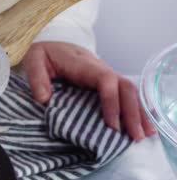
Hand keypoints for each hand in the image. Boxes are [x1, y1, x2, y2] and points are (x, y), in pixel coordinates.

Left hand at [23, 41, 155, 140]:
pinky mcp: (106, 83)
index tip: (111, 124)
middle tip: (135, 136)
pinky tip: (141, 126)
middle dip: (132, 112)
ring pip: (130, 92)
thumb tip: (44, 99)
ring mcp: (106, 75)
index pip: (105, 80)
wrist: (51, 42)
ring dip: (139, 113)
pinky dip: (135, 110)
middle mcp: (100, 69)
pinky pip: (124, 95)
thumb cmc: (44, 53)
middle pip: (125, 87)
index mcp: (83, 65)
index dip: (111, 101)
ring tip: (144, 135)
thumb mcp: (34, 60)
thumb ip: (37, 78)